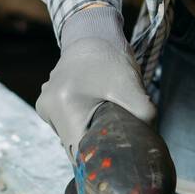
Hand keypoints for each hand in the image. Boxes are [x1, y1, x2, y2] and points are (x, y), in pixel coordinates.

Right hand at [36, 29, 155, 160]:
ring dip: (90, 135)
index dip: (100, 160)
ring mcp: (44, 106)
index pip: (79, 153)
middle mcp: (47, 108)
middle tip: (119, 134)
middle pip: (75, 147)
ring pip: (71, 137)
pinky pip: (68, 126)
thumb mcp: (132, 87)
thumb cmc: (112, 60)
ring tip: (107, 117)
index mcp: (62, 106)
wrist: (93, 33)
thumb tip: (149, 143)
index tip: (118, 157)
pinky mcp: (47, 105)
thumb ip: (144, 116)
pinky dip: (84, 125)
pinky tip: (96, 110)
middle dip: (97, 146)